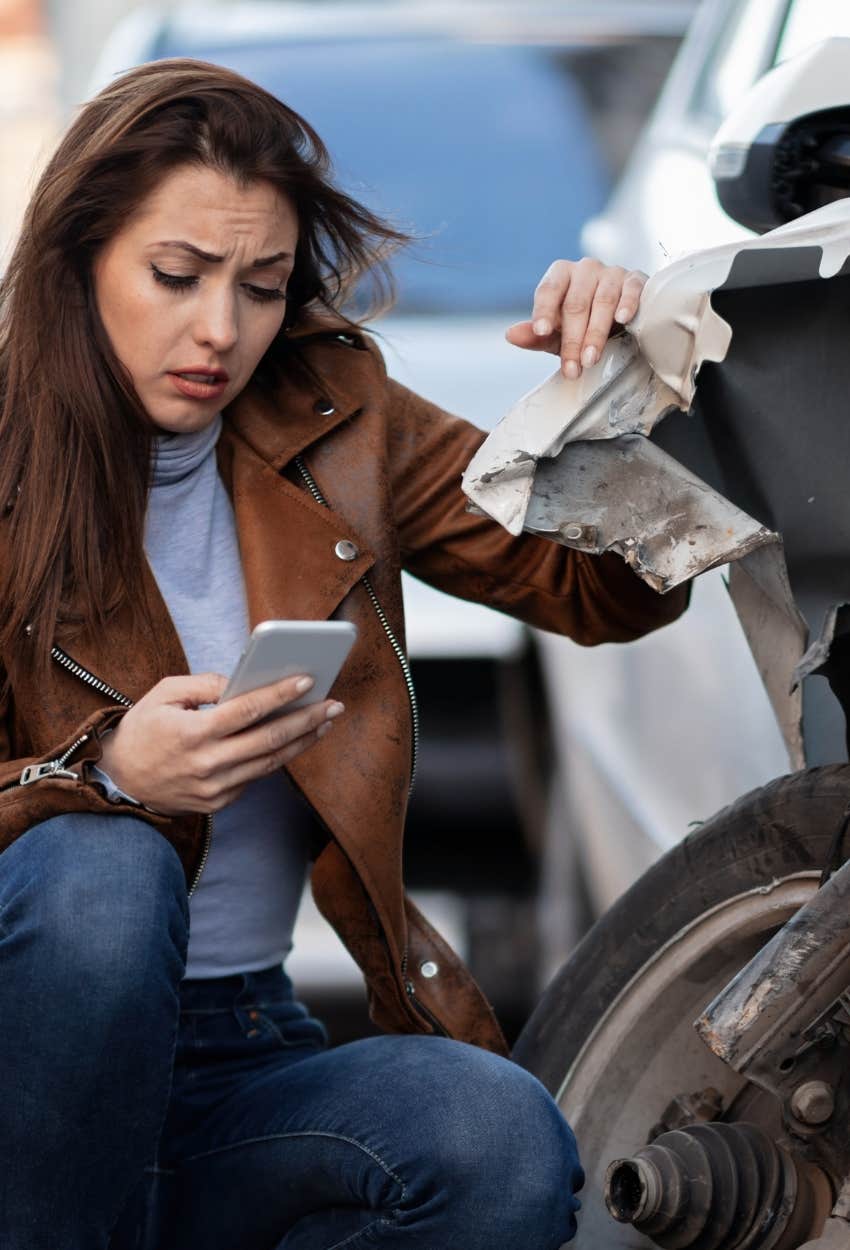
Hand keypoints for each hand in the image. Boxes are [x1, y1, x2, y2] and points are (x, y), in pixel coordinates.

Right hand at [97, 671, 342, 814]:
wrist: (120, 781)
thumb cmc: (144, 729)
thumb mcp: (163, 694)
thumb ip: (205, 685)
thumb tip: (243, 683)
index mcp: (192, 734)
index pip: (245, 711)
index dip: (278, 695)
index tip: (307, 680)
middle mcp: (207, 764)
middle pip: (269, 740)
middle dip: (306, 720)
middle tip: (334, 704)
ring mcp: (215, 788)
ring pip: (270, 763)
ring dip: (302, 741)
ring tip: (325, 721)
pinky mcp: (219, 802)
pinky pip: (255, 776)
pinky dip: (278, 756)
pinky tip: (297, 739)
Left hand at [505, 258, 646, 378]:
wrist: (621, 322)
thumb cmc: (583, 326)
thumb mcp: (557, 335)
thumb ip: (535, 336)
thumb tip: (510, 335)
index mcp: (561, 275)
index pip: (548, 290)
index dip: (544, 311)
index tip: (541, 332)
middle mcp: (585, 269)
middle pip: (575, 303)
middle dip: (572, 339)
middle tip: (572, 368)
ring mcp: (612, 272)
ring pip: (603, 300)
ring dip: (596, 333)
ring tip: (591, 359)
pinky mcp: (635, 279)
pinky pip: (632, 289)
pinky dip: (627, 303)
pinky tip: (622, 319)